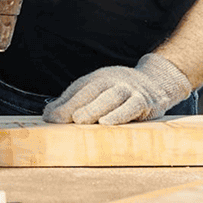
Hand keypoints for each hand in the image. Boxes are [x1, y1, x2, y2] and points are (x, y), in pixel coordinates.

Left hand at [42, 54, 191, 123]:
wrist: (156, 82)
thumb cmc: (117, 91)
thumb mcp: (94, 92)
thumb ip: (71, 103)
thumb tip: (47, 116)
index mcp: (97, 79)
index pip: (78, 90)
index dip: (63, 104)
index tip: (49, 118)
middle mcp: (112, 81)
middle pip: (93, 90)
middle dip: (76, 104)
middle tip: (62, 119)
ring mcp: (129, 90)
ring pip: (112, 96)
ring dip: (96, 108)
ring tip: (80, 120)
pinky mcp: (144, 101)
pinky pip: (132, 106)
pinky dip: (120, 114)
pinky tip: (108, 123)